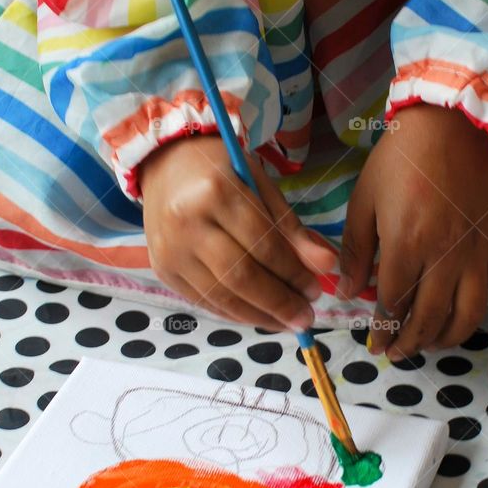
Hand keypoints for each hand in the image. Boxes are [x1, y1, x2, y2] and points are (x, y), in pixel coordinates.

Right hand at [140, 134, 336, 329]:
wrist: (164, 164)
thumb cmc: (220, 169)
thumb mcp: (260, 185)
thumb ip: (290, 227)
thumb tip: (325, 265)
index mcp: (216, 193)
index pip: (263, 244)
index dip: (293, 273)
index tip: (316, 290)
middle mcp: (187, 224)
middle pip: (240, 276)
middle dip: (279, 302)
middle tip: (306, 318)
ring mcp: (170, 250)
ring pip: (221, 296)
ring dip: (259, 316)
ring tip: (287, 323)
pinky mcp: (162, 270)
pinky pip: (204, 301)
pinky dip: (234, 313)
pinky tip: (259, 316)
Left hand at [338, 104, 487, 357]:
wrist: (452, 125)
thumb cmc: (400, 160)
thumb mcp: (364, 200)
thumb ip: (354, 250)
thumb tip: (347, 293)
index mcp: (406, 244)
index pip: (394, 305)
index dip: (383, 331)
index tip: (376, 343)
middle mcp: (445, 256)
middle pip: (429, 318)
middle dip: (409, 343)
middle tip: (397, 353)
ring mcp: (478, 253)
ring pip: (467, 315)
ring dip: (447, 339)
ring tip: (430, 344)